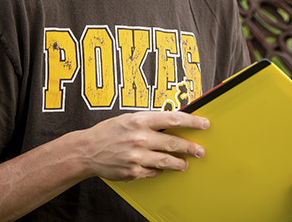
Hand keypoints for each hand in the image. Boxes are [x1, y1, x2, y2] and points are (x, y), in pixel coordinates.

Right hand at [78, 111, 209, 181]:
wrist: (87, 150)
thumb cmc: (109, 131)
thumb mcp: (129, 118)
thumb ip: (150, 121)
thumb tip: (173, 123)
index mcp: (140, 120)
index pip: (173, 119)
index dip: (192, 121)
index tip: (204, 124)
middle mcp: (140, 137)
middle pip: (173, 143)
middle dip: (191, 147)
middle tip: (200, 151)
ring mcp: (137, 156)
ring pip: (166, 161)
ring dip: (179, 163)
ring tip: (185, 164)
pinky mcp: (133, 171)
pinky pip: (153, 172)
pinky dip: (158, 170)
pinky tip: (160, 168)